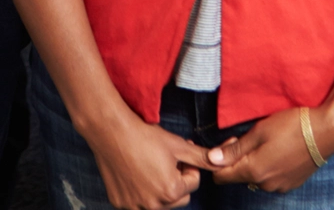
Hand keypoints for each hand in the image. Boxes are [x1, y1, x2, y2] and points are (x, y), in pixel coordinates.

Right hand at [81, 108, 214, 209]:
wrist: (110, 132)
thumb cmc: (145, 136)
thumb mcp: (178, 145)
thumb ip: (202, 158)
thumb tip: (223, 161)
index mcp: (171, 191)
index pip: (193, 182)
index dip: (188, 165)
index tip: (177, 153)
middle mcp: (153, 204)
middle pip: (178, 196)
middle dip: (177, 180)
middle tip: (166, 160)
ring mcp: (134, 206)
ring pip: (159, 202)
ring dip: (160, 188)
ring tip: (151, 166)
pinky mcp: (119, 203)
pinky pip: (138, 202)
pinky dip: (140, 192)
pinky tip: (135, 172)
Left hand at [209, 104, 333, 194]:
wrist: (328, 132)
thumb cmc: (292, 126)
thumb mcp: (260, 131)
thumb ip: (235, 148)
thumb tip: (212, 159)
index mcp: (253, 171)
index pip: (222, 177)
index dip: (219, 160)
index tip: (230, 142)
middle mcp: (265, 184)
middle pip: (239, 176)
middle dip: (239, 159)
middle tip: (251, 137)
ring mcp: (280, 186)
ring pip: (256, 177)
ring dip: (256, 163)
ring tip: (269, 142)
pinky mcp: (292, 184)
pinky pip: (272, 178)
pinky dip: (270, 166)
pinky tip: (281, 150)